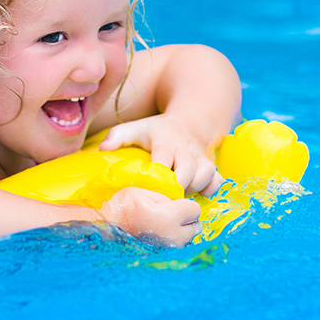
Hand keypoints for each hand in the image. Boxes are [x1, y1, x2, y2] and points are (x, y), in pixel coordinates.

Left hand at [98, 115, 224, 195]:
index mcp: (166, 140)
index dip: (158, 177)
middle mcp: (186, 149)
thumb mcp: (136, 128)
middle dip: (176, 188)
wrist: (189, 122)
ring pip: (205, 176)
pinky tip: (195, 193)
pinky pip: (216, 181)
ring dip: (192, 190)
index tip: (149, 188)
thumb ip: (117, 136)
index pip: (163, 160)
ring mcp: (201, 157)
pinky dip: (209, 190)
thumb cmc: (156, 131)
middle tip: (163, 197)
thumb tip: (102, 149)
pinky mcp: (212, 165)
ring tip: (176, 195)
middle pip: (187, 172)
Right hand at [99, 187, 201, 247]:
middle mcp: (173, 236)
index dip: (185, 204)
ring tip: (163, 225)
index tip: (175, 204)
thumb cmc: (121, 208)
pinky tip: (160, 235)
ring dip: (181, 230)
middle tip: (170, 214)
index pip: (195, 210)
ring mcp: (169, 249)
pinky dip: (173, 240)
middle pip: (196, 226)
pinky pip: (178, 247)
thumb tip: (179, 202)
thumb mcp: (141, 192)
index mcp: (168, 218)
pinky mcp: (164, 256)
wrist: (106, 230)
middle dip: (187, 219)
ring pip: (189, 238)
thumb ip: (165, 196)